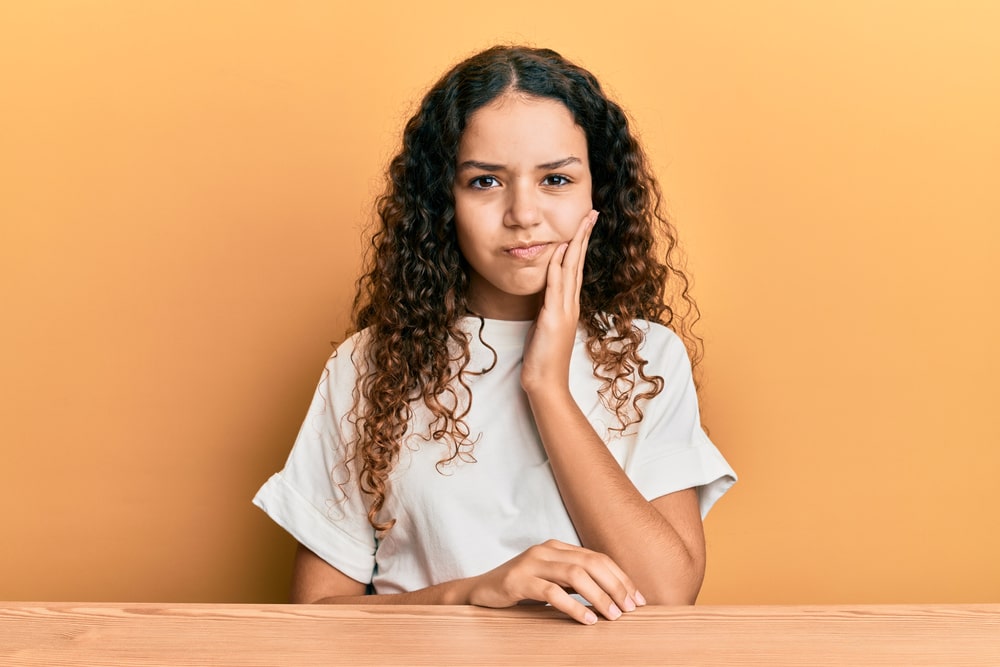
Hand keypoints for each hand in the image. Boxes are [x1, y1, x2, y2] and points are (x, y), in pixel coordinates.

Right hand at [465, 539, 643, 624]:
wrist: (479, 591)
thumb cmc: (520, 589)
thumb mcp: (550, 581)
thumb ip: (574, 582)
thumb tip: (612, 597)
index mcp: (557, 548)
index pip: (597, 558)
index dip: (620, 577)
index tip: (637, 599)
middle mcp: (546, 550)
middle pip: (591, 563)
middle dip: (615, 586)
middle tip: (630, 608)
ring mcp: (531, 563)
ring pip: (575, 575)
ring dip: (599, 596)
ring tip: (613, 615)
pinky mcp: (517, 580)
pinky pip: (551, 592)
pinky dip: (574, 606)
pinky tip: (587, 619)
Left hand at [521, 210, 597, 394]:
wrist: (546, 382)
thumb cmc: (544, 358)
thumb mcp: (546, 326)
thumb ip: (548, 309)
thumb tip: (546, 296)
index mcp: (568, 304)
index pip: (575, 267)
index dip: (579, 244)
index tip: (584, 224)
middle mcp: (570, 304)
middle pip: (578, 262)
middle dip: (583, 235)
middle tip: (591, 212)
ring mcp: (564, 310)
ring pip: (571, 270)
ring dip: (574, 244)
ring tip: (581, 222)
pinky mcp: (554, 318)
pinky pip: (556, 287)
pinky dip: (558, 267)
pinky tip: (559, 250)